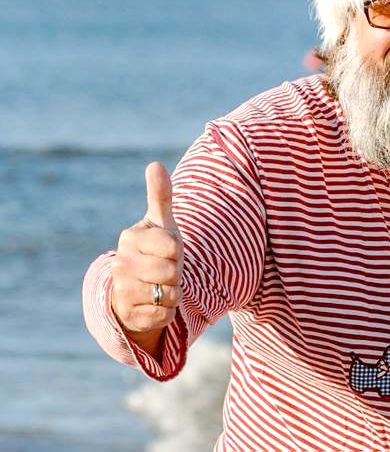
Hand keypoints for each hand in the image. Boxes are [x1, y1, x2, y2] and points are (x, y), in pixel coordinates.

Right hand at [110, 162, 183, 333]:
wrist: (139, 287)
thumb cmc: (157, 249)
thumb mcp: (162, 223)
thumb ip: (160, 195)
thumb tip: (155, 164)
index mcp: (130, 237)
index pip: (173, 247)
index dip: (177, 251)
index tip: (168, 250)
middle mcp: (120, 263)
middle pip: (172, 272)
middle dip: (177, 273)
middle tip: (166, 269)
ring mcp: (121, 290)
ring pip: (170, 294)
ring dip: (174, 292)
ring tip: (162, 285)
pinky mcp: (128, 315)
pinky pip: (164, 316)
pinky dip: (168, 312)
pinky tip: (156, 304)